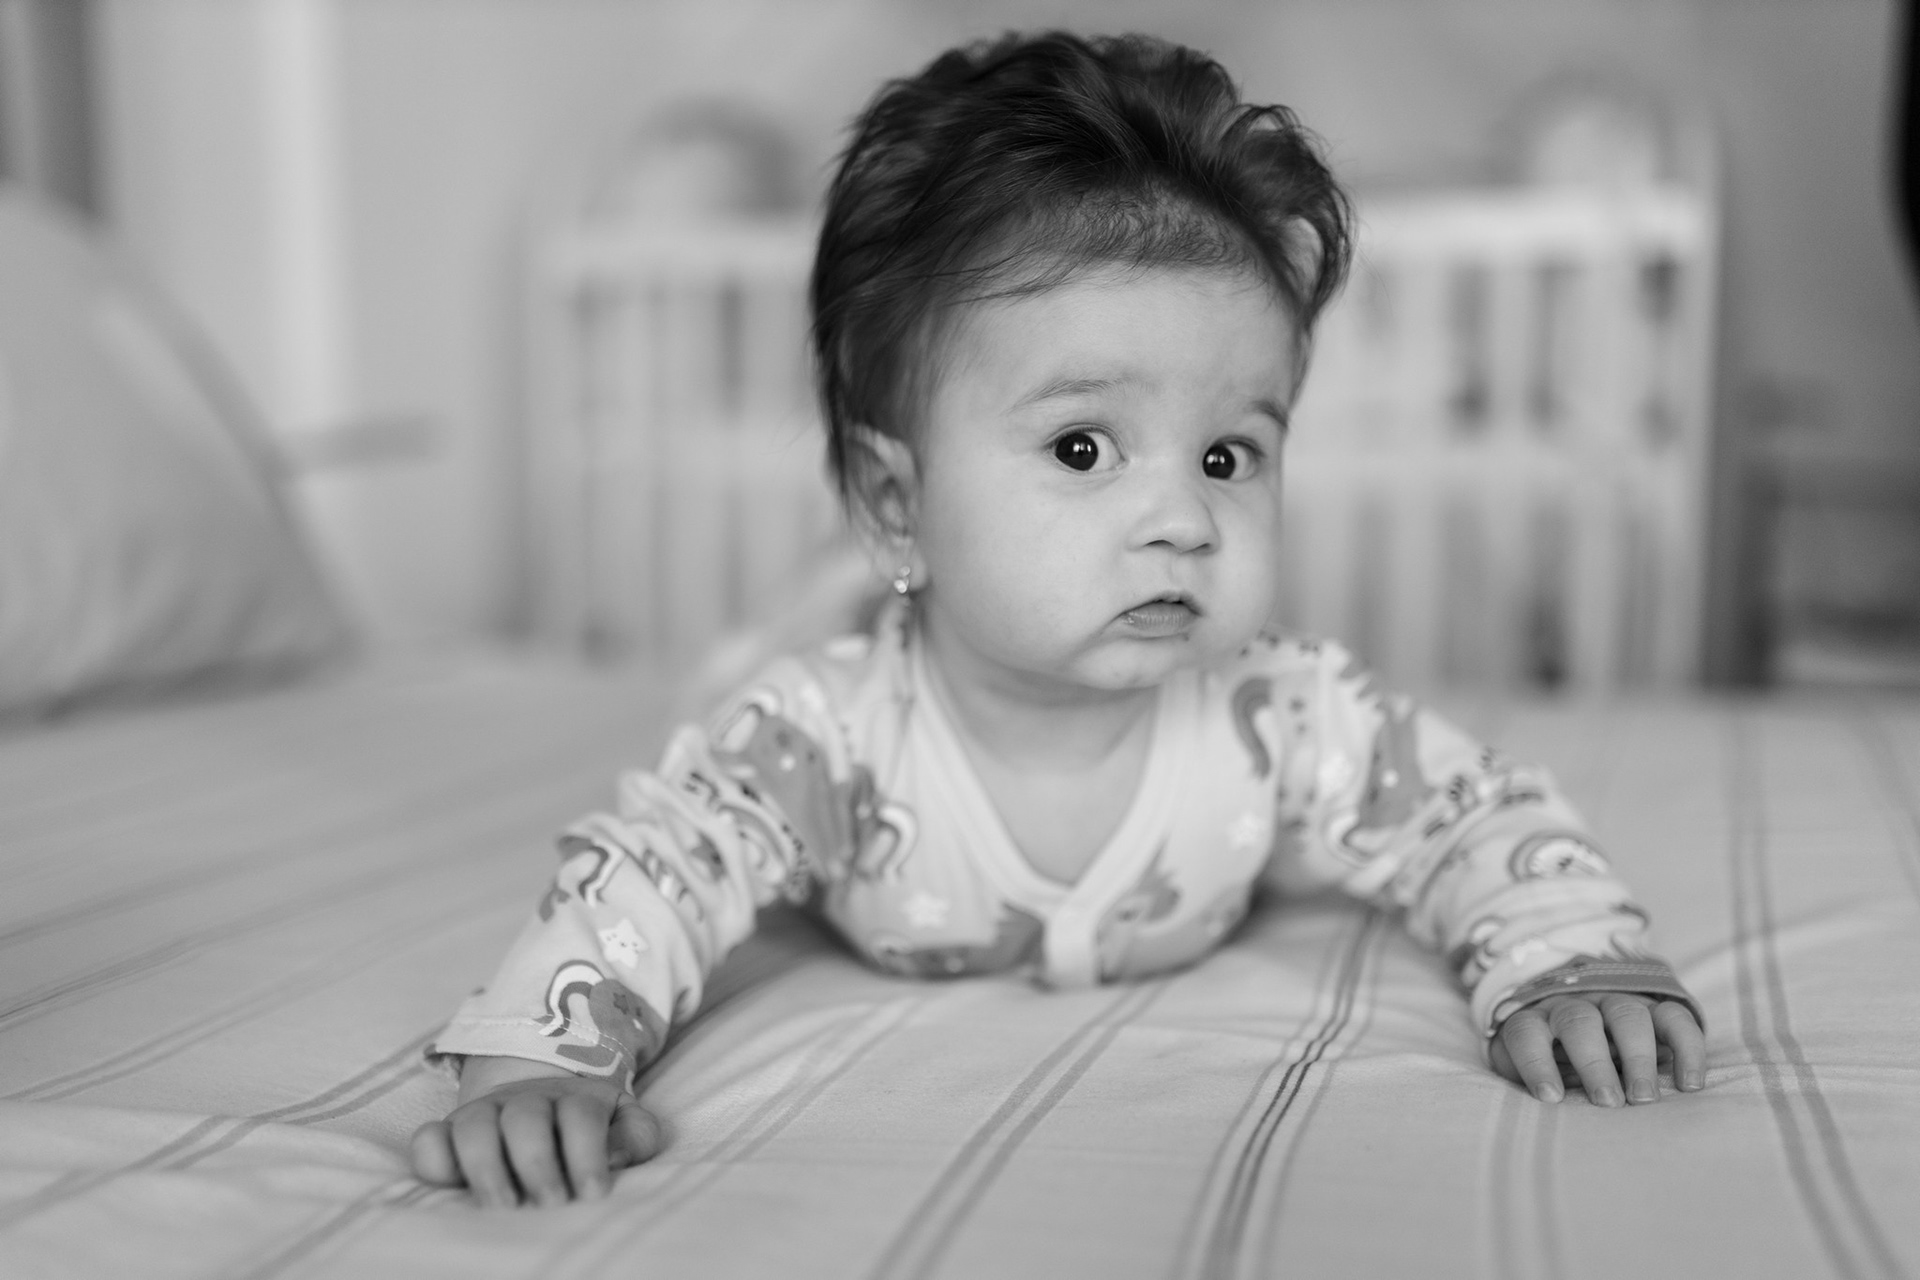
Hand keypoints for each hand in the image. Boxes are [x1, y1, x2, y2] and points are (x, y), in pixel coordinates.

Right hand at [410, 1056, 664, 1206]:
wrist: (539, 1095)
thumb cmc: (587, 1126)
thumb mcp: (622, 1122)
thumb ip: (634, 1135)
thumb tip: (616, 1155)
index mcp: (572, 1098)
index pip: (579, 1117)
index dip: (588, 1153)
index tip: (594, 1194)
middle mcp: (524, 1102)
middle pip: (525, 1119)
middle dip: (537, 1164)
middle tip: (550, 1205)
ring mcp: (482, 1114)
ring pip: (473, 1126)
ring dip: (485, 1167)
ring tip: (503, 1207)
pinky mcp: (448, 1134)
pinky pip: (428, 1139)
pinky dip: (432, 1158)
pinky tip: (450, 1184)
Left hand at [1491, 992, 1704, 1106]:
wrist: (1587, 1026)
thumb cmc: (1553, 1061)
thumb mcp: (1530, 1069)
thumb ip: (1536, 1082)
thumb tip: (1550, 1108)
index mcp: (1537, 1018)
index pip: (1527, 1031)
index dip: (1536, 1062)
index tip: (1551, 1098)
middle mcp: (1575, 1003)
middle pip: (1579, 1021)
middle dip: (1593, 1063)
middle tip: (1608, 1102)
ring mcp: (1615, 1002)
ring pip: (1627, 1015)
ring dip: (1638, 1057)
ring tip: (1643, 1098)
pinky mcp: (1655, 1007)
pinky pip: (1675, 1017)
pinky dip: (1686, 1048)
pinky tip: (1690, 1084)